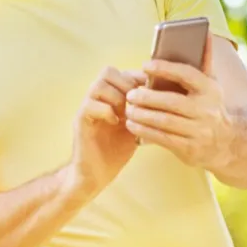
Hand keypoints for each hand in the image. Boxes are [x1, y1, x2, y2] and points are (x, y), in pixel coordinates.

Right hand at [68, 66, 146, 196]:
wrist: (96, 174)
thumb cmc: (116, 151)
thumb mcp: (135, 127)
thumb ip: (142, 111)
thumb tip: (165, 97)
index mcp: (110, 97)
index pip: (122, 72)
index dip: (138, 76)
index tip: (151, 89)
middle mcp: (97, 99)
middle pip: (108, 72)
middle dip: (127, 84)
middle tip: (137, 102)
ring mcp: (87, 108)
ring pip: (98, 85)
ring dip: (117, 96)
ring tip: (126, 112)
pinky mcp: (81, 121)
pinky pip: (90, 105)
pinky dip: (106, 110)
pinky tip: (116, 122)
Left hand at [125, 36, 233, 169]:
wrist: (227, 143)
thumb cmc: (211, 106)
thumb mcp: (212, 85)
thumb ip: (205, 61)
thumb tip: (206, 33)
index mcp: (211, 90)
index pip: (187, 75)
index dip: (165, 69)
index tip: (145, 65)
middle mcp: (206, 110)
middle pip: (171, 101)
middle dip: (147, 97)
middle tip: (129, 93)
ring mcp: (199, 131)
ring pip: (164, 121)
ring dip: (141, 115)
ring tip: (127, 108)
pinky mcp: (189, 149)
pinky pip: (162, 138)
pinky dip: (144, 131)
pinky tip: (132, 124)